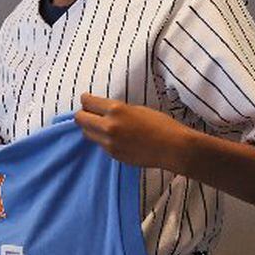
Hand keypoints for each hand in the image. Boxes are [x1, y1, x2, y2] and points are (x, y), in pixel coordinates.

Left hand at [74, 93, 189, 169]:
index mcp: (116, 110)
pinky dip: (102, 139)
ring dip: (91, 127)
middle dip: (83, 114)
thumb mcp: (136, 108)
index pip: (87, 102)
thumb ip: (116, 109)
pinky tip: (113, 137)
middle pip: (80, 119)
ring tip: (101, 125)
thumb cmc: (160, 124)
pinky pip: (99, 144)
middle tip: (90, 112)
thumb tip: (102, 110)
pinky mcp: (113, 155)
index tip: (87, 99)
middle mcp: (108, 126)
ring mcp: (109, 143)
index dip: (86, 99)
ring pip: (87, 133)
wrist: (173, 148)